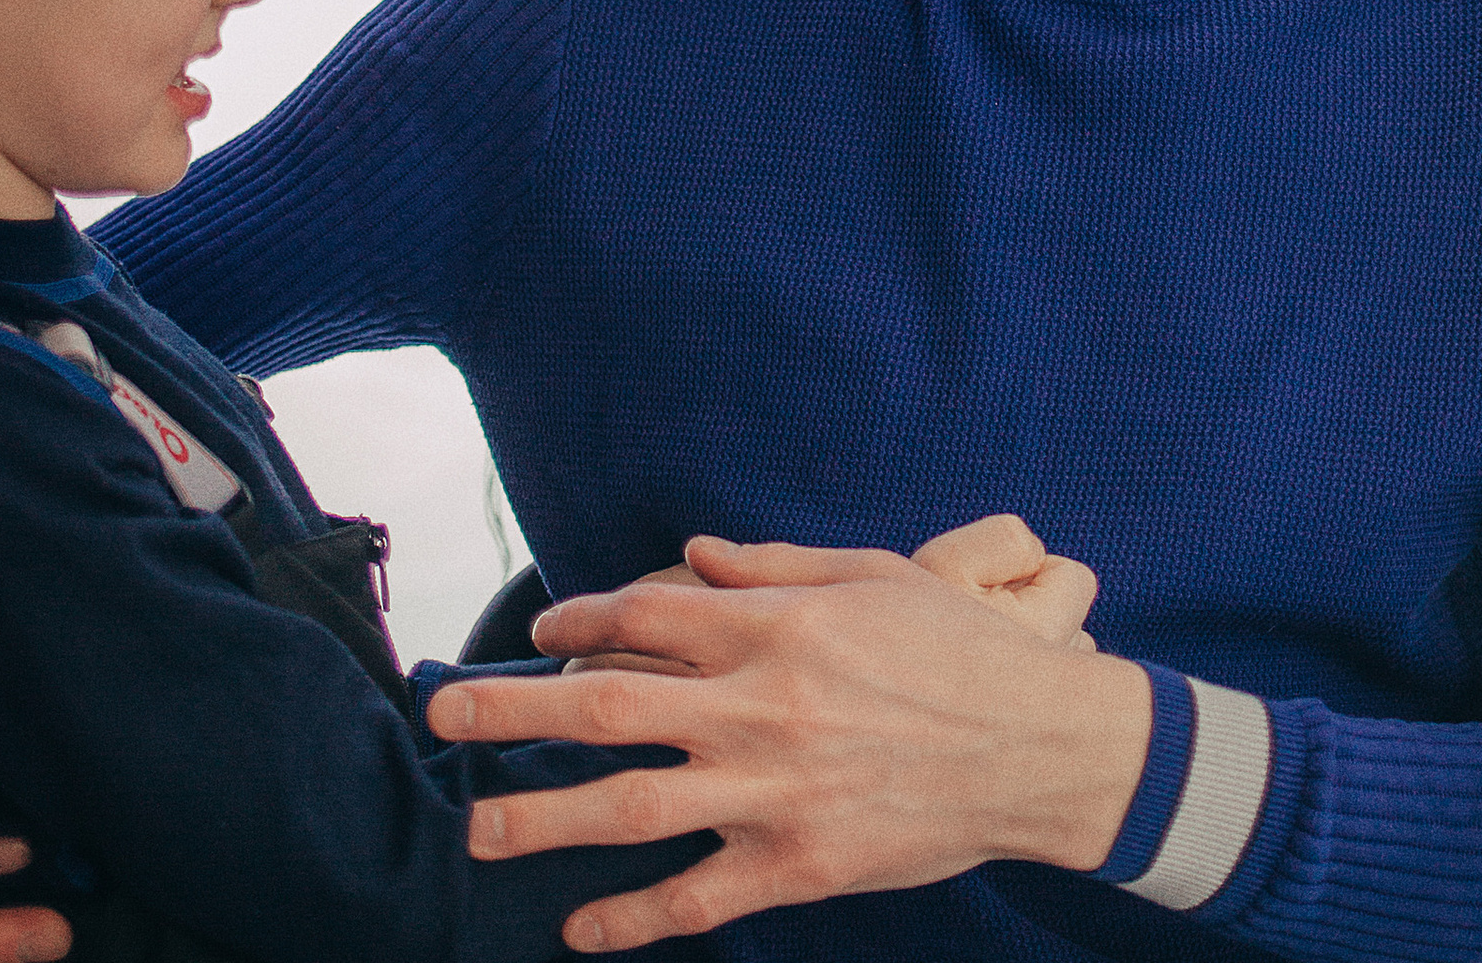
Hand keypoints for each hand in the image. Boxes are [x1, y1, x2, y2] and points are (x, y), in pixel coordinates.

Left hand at [427, 536, 1150, 950]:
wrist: (1039, 742)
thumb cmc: (958, 647)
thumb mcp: (872, 576)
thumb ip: (774, 566)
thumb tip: (693, 555)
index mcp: (774, 627)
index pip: (643, 619)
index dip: (577, 624)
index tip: (536, 633)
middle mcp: (758, 705)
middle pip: (607, 708)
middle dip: (512, 710)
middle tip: (443, 711)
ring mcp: (773, 790)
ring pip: (630, 809)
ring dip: (542, 818)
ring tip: (476, 828)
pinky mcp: (799, 863)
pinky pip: (695, 900)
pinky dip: (630, 919)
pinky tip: (577, 930)